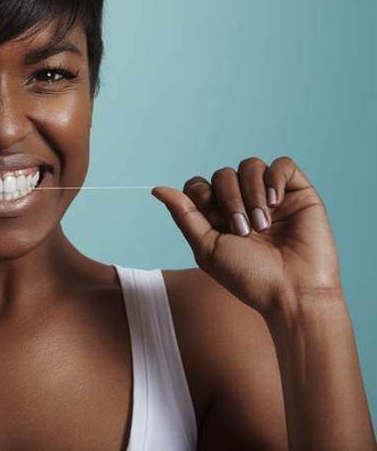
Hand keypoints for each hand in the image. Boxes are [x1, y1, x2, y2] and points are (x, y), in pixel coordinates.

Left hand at [151, 156, 340, 316]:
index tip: (215, 222)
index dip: (203, 196)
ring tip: (263, 225)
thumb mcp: (206, 247)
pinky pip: (282, 164)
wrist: (292, 291)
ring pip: (250, 165)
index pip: (199, 185)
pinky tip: (277, 203)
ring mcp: (270, 196)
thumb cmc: (249, 276)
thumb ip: (184, 214)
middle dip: (229, 200)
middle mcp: (243, 203)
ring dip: (251, 194)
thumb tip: (157, 189)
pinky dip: (274, 178)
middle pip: (222, 174)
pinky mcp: (298, 192)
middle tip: (243, 231)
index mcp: (218, 216)